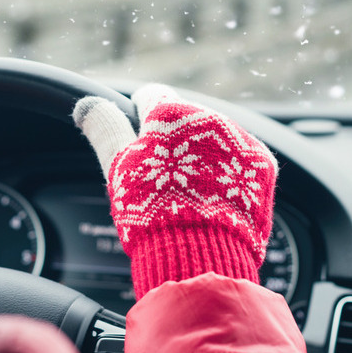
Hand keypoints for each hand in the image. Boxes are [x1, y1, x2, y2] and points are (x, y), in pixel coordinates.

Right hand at [73, 84, 277, 297]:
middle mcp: (210, 117)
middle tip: (163, 178)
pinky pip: (241, 161)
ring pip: (215, 140)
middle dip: (175, 142)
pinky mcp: (263, 165)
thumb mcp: (119, 166)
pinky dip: (229, 174)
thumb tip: (88, 105)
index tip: (138, 135)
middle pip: (186, 121)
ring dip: (204, 156)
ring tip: (191, 193)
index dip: (140, 116)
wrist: (201, 255)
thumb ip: (106, 129)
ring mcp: (241, 140)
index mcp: (171, 112)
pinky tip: (215, 198)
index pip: (151, 97)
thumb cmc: (152, 210)